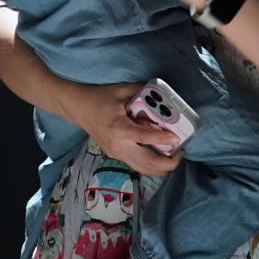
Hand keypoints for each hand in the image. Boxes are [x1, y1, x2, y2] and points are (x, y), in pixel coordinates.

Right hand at [65, 82, 182, 175]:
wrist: (78, 108)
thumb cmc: (100, 97)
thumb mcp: (122, 89)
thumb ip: (143, 92)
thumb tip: (162, 95)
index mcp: (119, 128)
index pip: (145, 138)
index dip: (162, 139)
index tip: (177, 138)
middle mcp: (118, 145)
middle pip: (146, 163)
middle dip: (167, 163)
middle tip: (180, 154)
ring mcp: (115, 153)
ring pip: (142, 169)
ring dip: (160, 168)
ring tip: (174, 159)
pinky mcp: (114, 155)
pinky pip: (136, 165)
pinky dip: (150, 165)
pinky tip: (160, 157)